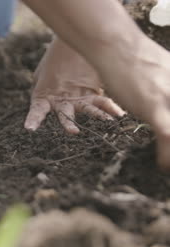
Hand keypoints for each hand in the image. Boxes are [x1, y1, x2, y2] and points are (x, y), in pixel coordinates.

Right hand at [24, 38, 125, 133]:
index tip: (29, 128)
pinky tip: (119, 112)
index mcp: (45, 98)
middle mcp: (62, 102)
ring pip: (87, 110)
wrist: (72, 43)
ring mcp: (78, 99)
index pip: (37, 112)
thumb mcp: (42, 71)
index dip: (33, 120)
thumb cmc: (52, 58)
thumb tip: (41, 96)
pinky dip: (110, 107)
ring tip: (108, 120)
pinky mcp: (94, 93)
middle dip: (68, 124)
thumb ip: (40, 83)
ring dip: (97, 116)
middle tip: (73, 131)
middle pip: (64, 116)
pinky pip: (102, 102)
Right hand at [92, 36, 169, 171]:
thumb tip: (161, 91)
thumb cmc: (133, 55)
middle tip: (167, 159)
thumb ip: (166, 85)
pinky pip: (167, 135)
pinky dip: (166, 155)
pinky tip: (163, 166)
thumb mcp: (162, 69)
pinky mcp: (154, 107)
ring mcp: (169, 98)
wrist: (116, 46)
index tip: (168, 140)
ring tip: (168, 166)